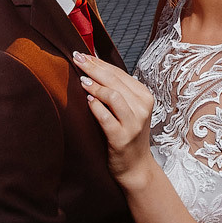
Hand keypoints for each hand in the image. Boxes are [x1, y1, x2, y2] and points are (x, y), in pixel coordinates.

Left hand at [77, 51, 155, 187]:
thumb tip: (92, 66)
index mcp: (145, 97)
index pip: (119, 73)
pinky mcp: (122, 138)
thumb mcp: (128, 110)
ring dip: (95, 86)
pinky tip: (87, 100)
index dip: (99, 62)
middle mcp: (142, 108)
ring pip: (113, 96)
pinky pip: (106, 118)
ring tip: (81, 80)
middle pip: (115, 81)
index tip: (83, 55)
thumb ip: (117, 90)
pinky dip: (96, 107)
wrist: (136, 167)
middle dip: (94, 68)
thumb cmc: (127, 135)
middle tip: (77, 59)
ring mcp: (134, 124)